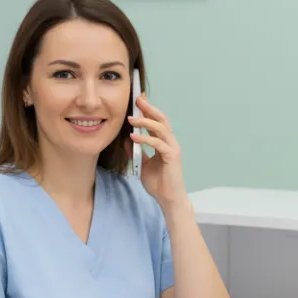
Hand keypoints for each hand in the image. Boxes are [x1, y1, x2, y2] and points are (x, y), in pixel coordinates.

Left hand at [128, 94, 186, 208]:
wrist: (168, 198)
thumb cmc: (158, 182)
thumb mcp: (142, 163)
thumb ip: (136, 151)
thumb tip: (125, 139)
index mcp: (164, 142)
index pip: (157, 121)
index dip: (148, 109)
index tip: (139, 99)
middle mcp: (170, 142)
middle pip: (161, 119)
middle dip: (149, 108)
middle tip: (137, 99)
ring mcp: (172, 148)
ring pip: (161, 128)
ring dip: (145, 122)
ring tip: (131, 119)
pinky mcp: (172, 156)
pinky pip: (158, 143)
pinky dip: (145, 139)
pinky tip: (134, 137)